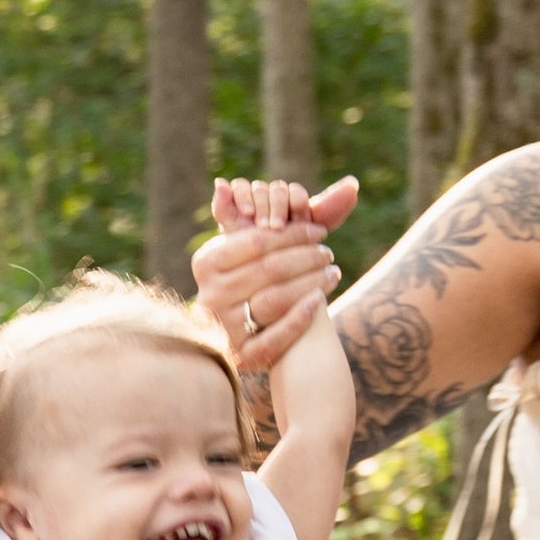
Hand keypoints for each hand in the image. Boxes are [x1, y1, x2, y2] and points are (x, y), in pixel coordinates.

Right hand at [194, 172, 356, 370]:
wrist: (256, 333)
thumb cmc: (259, 278)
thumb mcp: (257, 247)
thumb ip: (266, 215)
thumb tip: (228, 183)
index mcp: (206, 262)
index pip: (258, 241)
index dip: (294, 232)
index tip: (321, 228)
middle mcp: (208, 294)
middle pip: (269, 268)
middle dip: (307, 256)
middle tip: (329, 251)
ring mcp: (222, 327)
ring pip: (274, 299)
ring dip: (311, 282)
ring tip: (333, 271)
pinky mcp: (241, 356)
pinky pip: (274, 337)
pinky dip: (299, 317)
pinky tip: (319, 301)